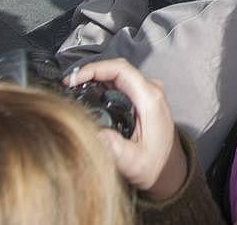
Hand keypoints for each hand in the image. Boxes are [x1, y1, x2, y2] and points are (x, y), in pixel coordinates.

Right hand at [64, 58, 185, 201]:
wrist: (168, 168)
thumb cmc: (155, 163)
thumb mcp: (133, 162)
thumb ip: (115, 148)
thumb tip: (94, 133)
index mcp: (150, 100)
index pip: (121, 70)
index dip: (94, 69)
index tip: (73, 79)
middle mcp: (151, 91)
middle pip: (117, 68)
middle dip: (90, 72)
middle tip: (67, 84)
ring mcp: (147, 92)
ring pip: (117, 74)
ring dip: (94, 77)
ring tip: (72, 88)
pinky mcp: (141, 97)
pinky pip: (119, 82)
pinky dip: (100, 84)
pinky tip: (86, 93)